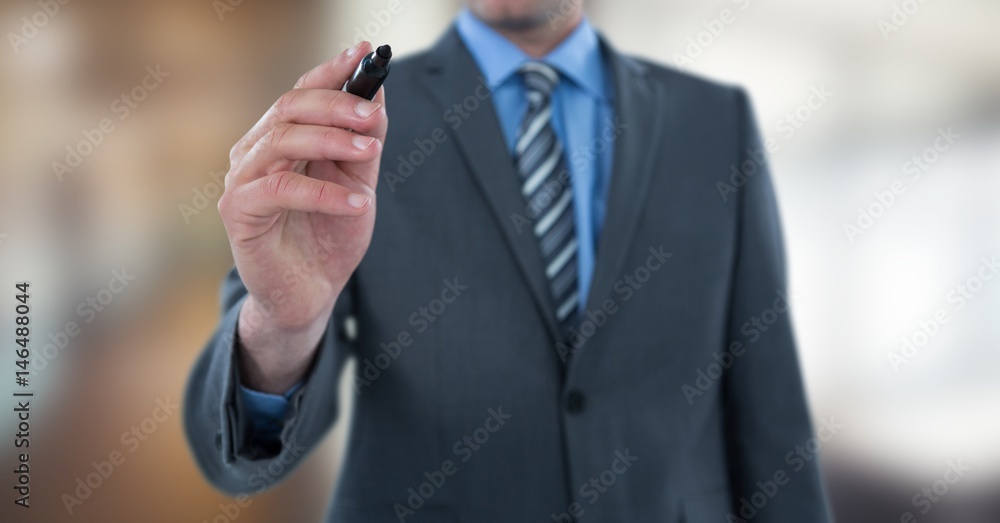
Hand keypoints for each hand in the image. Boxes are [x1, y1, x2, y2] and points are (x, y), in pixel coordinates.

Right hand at [217, 42, 387, 391]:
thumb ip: (363, 143)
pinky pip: (281, 190)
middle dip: (336, 104)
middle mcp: (254, 151)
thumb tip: (377, 93)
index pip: (301, 92)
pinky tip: (359, 204)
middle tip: (374, 112)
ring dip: (330, 140)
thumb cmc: (329, 237)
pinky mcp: (238, 212)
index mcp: (280, 138)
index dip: (331, 70)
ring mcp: (242, 179)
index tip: (366, 52)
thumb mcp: (357, 184)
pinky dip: (323, 194)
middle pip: (290, 107)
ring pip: (282, 140)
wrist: (310, 296)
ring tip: (368, 148)